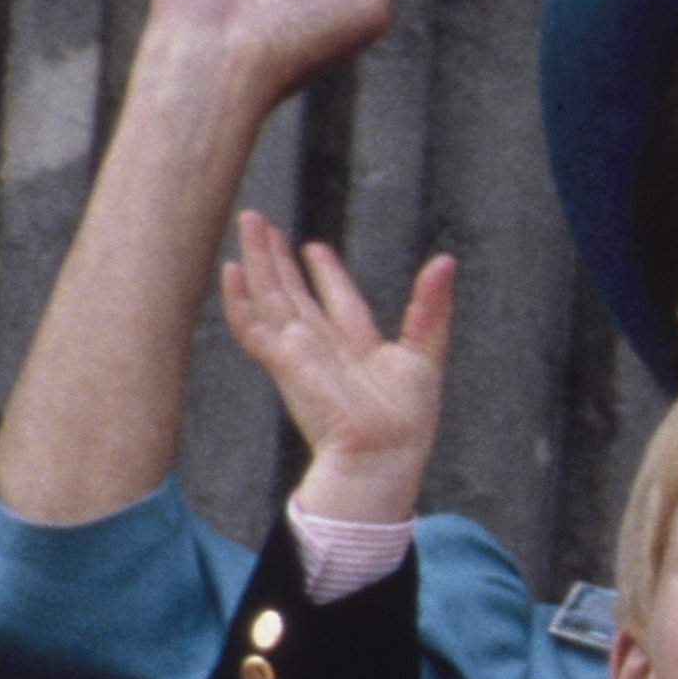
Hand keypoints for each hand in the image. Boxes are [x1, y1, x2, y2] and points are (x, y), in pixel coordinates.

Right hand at [220, 210, 456, 522]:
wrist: (382, 456)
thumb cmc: (407, 421)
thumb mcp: (425, 352)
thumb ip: (430, 307)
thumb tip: (445, 261)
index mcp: (357, 346)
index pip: (337, 300)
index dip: (326, 272)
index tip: (313, 247)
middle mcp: (323, 347)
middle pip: (294, 291)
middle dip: (277, 257)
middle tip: (260, 221)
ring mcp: (299, 352)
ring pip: (270, 296)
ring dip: (258, 260)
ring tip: (249, 222)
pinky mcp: (283, 360)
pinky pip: (252, 326)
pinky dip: (239, 299)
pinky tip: (231, 270)